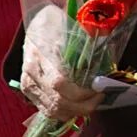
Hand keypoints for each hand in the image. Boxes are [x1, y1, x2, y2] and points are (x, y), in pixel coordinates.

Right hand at [20, 6, 102, 120]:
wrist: (36, 26)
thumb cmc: (57, 24)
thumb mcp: (71, 26)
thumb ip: (87, 39)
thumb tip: (108, 44)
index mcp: (42, 56)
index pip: (60, 84)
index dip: (82, 92)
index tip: (100, 88)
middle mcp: (32, 75)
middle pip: (57, 101)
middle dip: (83, 105)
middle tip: (101, 97)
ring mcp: (28, 86)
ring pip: (52, 110)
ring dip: (76, 111)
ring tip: (93, 102)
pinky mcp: (29, 93)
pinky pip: (47, 111)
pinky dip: (66, 112)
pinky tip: (79, 105)